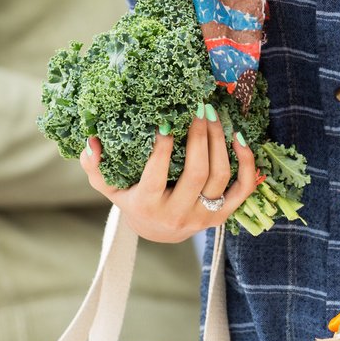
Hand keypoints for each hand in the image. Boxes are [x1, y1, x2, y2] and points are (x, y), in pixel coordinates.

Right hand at [80, 102, 258, 242]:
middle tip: (199, 109)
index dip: (162, 150)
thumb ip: (96, 166)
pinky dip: (247, 163)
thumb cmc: (133, 200)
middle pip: (197, 173)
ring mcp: (204, 216)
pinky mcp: (224, 215)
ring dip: (220, 141)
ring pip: (220, 175)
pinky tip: (239, 138)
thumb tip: (92, 140)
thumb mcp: (109, 187)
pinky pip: (244, 188)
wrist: (158, 231)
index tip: (166, 123)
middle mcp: (178, 214)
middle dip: (200, 137)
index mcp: (148, 207)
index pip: (156, 177)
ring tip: (214, 116)